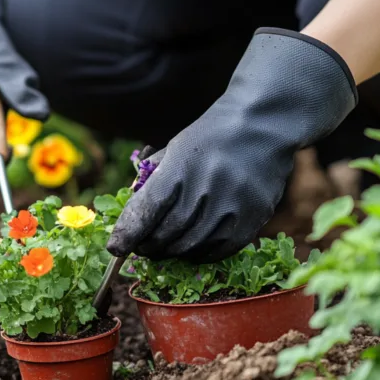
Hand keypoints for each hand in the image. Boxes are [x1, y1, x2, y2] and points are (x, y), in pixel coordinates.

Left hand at [108, 28, 357, 261]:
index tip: (115, 247)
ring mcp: (232, 205)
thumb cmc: (210, 136)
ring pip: (191, 246)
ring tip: (161, 249)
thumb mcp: (176, 148)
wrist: (263, 124)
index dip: (128, 232)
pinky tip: (190, 250)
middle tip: (140, 248)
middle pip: (167, 233)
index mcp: (181, 166)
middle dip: (147, 246)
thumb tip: (131, 219)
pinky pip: (218, 250)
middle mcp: (206, 187)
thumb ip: (154, 180)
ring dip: (170, 253)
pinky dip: (198, 255)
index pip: (148, 209)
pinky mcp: (253, 218)